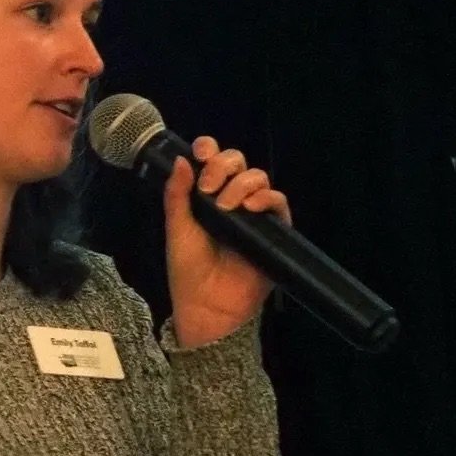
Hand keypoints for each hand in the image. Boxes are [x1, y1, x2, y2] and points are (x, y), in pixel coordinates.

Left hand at [165, 136, 291, 347]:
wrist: (206, 306)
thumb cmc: (188, 270)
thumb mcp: (177, 228)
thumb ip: (177, 195)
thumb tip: (182, 160)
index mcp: (207, 197)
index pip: (214, 161)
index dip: (211, 149)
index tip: (202, 151)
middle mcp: (232, 200)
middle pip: (239, 163)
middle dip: (224, 165)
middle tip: (208, 186)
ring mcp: (254, 215)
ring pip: (259, 178)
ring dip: (242, 184)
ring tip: (226, 205)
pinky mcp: (273, 231)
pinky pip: (278, 203)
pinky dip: (265, 198)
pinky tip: (249, 207)